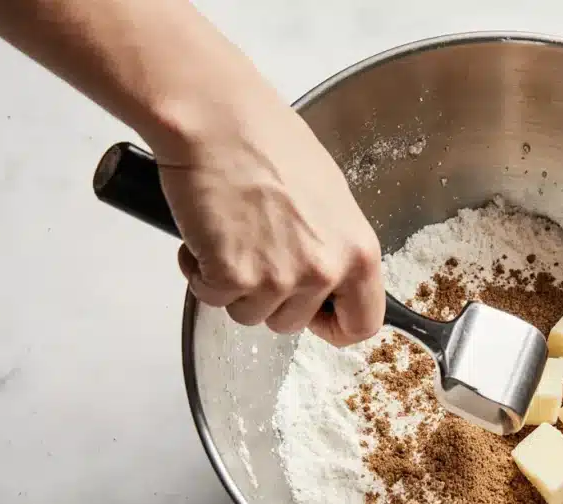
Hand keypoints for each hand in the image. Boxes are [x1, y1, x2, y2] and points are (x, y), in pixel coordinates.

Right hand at [153, 96, 384, 345]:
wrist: (219, 121)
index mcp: (359, 252)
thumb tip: (330, 281)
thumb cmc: (270, 144)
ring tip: (232, 233)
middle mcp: (324, 270)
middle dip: (269, 297)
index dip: (334, 324)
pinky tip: (206, 234)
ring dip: (233, 285)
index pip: (362, 324)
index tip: (316, 315)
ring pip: (250, 314)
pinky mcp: (232, 276)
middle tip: (256, 248)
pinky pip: (211, 297)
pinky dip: (200, 272)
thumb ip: (335, 247)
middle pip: (293, 323)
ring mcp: (278, 278)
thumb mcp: (330, 200)